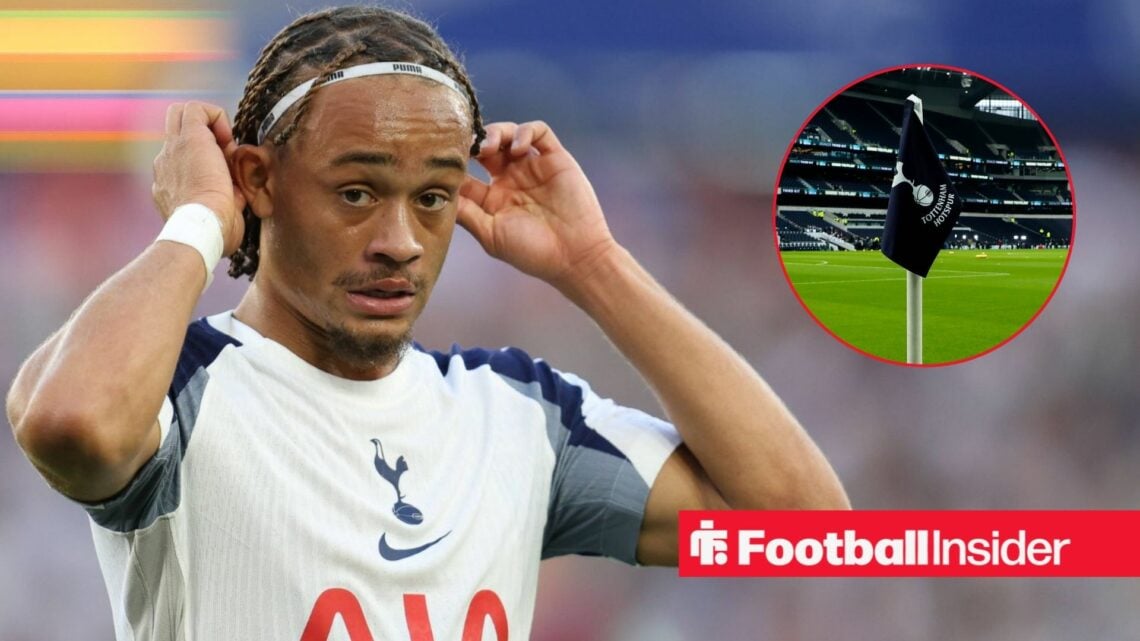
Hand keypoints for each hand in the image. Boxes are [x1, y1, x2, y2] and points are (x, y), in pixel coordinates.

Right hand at [151, 102, 245, 254]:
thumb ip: (224, 199)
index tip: (227, 175)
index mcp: (170, 183)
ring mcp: (173, 149)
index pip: (183, 158)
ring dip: (209, 124)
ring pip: (180, 114)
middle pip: (174, 127)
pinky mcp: (189, 139)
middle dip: (202, 132)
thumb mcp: (218, 216)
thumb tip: (238, 193)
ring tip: (227, 148)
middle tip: (224, 152)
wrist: (202, 228)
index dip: (208, 158)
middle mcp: (165, 163)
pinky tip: (228, 138)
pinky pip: (196, 109)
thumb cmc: (213, 232)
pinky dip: (216, 115)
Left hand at [458, 121, 617, 286]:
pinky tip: (519, 148)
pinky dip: (526, 131)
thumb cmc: (532, 253)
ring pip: (509, 134)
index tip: (443, 160)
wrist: (576, 256)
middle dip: (474, 141)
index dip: (454, 163)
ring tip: (490, 146)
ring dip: (496, 133)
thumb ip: (465, 212)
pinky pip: (539, 132)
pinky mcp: (556, 159)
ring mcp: (533, 167)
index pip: (466, 172)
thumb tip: (437, 192)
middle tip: (468, 147)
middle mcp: (510, 180)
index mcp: (491, 199)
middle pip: (485, 147)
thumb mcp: (490, 235)